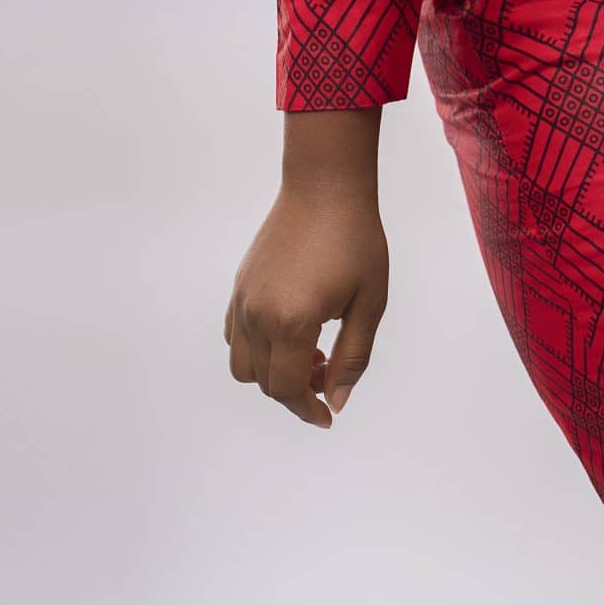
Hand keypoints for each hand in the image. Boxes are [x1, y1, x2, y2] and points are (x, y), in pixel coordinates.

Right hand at [225, 178, 387, 427]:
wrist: (325, 188)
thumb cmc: (356, 241)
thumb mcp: (368, 303)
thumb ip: (352, 357)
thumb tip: (336, 400)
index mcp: (291, 322)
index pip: (287, 389)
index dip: (307, 410)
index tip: (327, 416)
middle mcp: (257, 315)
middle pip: (264, 382)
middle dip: (296, 392)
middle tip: (328, 374)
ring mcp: (243, 300)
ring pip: (242, 364)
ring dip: (271, 373)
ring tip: (309, 353)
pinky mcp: (239, 286)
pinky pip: (235, 335)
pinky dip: (256, 349)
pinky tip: (289, 332)